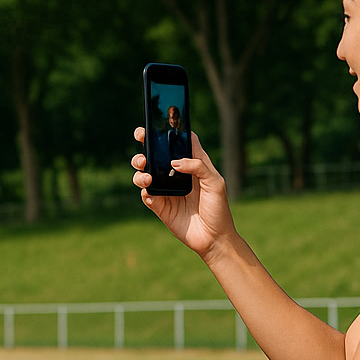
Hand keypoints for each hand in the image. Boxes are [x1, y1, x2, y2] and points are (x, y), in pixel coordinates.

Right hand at [131, 129, 236, 257]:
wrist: (214, 239)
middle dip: (146, 144)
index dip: (170, 130)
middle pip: (157, 154)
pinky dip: (145, 190)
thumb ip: (198, 166)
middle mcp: (177, 175)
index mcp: (192, 165)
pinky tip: (150, 191)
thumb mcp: (215, 183)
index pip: (179, 142)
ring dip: (140, 167)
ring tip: (145, 171)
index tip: (160, 121)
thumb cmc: (219, 209)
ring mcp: (167, 190)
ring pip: (146, 172)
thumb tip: (173, 163)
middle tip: (140, 136)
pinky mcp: (160, 206)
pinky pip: (146, 194)